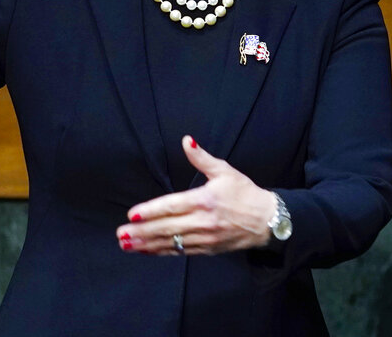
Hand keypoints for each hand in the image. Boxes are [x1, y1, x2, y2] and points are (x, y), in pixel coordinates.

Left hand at [115, 136, 275, 255]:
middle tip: (121, 234)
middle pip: (167, 228)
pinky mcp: (209, 249)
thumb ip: (201, 158)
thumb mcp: (225, 171)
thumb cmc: (245, 194)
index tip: (132, 214)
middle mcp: (203, 221)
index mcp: (205, 200)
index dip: (151, 211)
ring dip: (148, 244)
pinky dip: (162, 252)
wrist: (270, 221)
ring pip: (172, 242)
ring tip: (126, 245)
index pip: (173, 206)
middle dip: (142, 231)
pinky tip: (147, 251)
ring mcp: (206, 238)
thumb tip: (187, 140)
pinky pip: (182, 252)